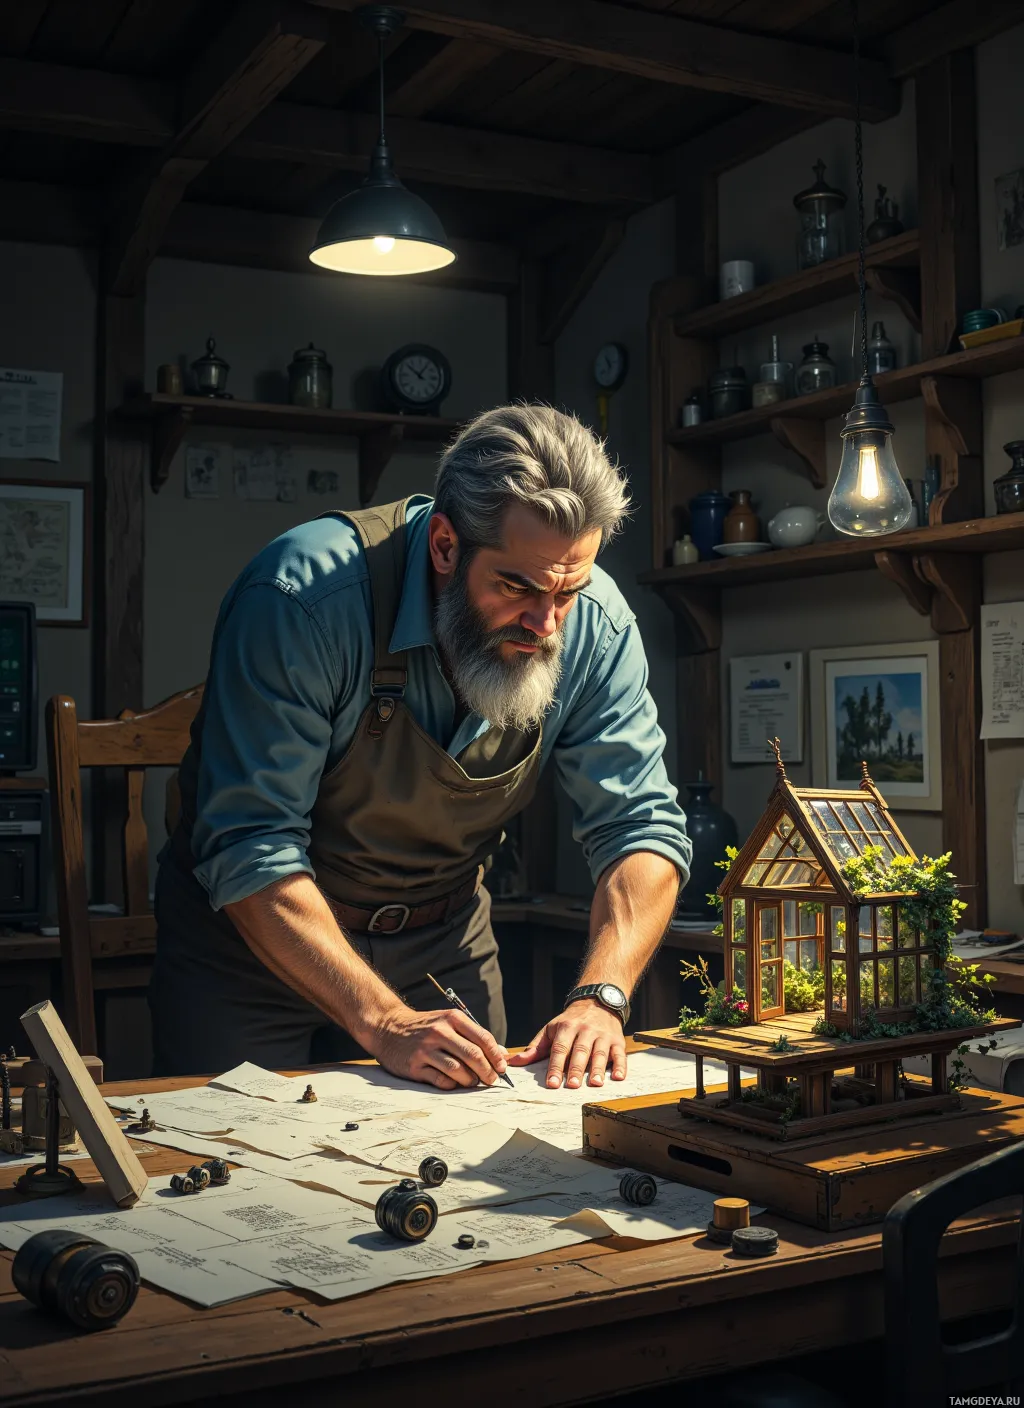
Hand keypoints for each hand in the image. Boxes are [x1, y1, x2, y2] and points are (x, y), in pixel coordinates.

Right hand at [364, 1003, 509, 1090]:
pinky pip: (441, 1080)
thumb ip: (473, 1036)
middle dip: (487, 1072)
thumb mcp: (448, 1022)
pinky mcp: (415, 1066)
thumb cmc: (424, 1027)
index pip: (483, 1038)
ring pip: (458, 1070)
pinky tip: (454, 1083)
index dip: (496, 1056)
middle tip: (492, 1080)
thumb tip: (501, 1054)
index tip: (502, 1068)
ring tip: (473, 1083)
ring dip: (471, 1081)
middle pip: (473, 1055)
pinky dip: (452, 1085)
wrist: (388, 1028)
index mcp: (452, 1019)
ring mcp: (426, 1049)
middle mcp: (440, 1032)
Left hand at [508, 1000, 626, 1088]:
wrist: (598, 1001)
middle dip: (576, 1069)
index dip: (555, 1066)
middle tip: (572, 1085)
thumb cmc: (571, 1020)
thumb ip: (535, 1048)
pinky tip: (619, 1077)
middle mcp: (585, 1030)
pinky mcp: (617, 1041)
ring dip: (598, 1069)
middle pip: (580, 1051)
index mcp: (566, 1027)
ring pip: (600, 1053)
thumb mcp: (551, 1029)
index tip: (551, 1083)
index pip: (559, 1048)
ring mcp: (602, 1035)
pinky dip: (621, 1066)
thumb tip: (514, 1062)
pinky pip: (620, 1054)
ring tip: (595, 1083)